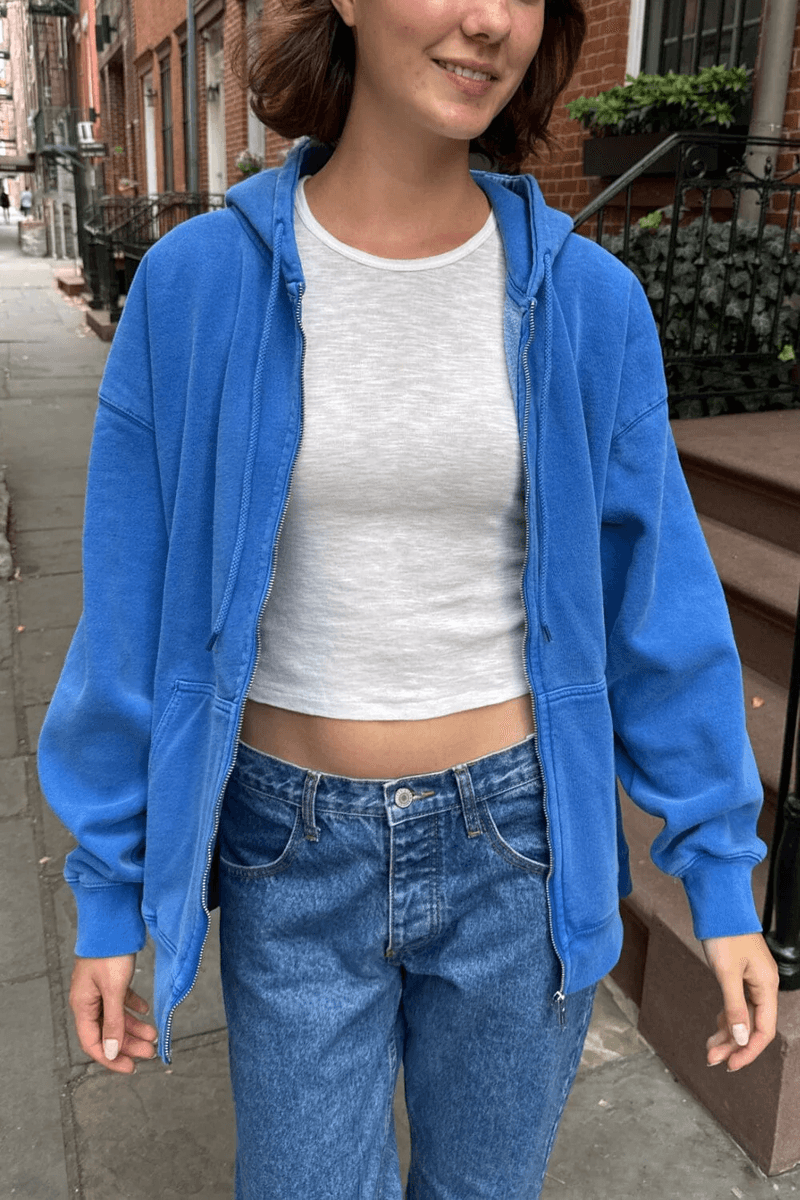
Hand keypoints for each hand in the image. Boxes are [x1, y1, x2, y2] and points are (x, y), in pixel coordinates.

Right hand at [69, 953, 157, 1074]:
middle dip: (128, 1044)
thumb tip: (110, 1051)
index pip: (93, 1043)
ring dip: (134, 1028)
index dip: (111, 1058)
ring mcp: (99, 990)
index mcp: (82, 1005)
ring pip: (116, 1017)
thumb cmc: (109, 953)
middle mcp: (88, 1000)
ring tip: (153, 1035)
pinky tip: (146, 1011)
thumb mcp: (114, 990)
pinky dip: (134, 1007)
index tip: (130, 1068)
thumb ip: (112, 1022)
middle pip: (107, 1032)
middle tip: (149, 1053)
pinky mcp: (110, 979)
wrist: (113, 923)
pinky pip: (121, 1001)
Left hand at [701, 933, 778, 1071]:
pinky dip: (726, 1017)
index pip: (764, 1030)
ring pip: (743, 1016)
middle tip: (713, 1059)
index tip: (731, 1064)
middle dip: (734, 1044)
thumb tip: (741, 1039)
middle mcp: (763, 986)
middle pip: (753, 1026)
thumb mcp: (726, 973)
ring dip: (728, 1033)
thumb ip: (734, 1007)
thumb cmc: (724, 933)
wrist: (719, 906)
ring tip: (710, 1049)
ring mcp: (752, 981)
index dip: (749, 1050)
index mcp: (766, 986)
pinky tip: (716, 1027)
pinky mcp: (741, 975)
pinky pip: (737, 1004)